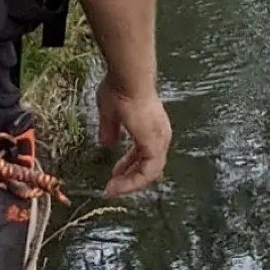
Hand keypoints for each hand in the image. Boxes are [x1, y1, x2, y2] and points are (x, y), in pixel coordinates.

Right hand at [97, 74, 171, 197]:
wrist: (128, 79)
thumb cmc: (120, 90)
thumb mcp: (110, 113)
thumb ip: (110, 129)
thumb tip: (108, 144)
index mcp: (151, 127)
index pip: (144, 153)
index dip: (129, 165)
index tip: (114, 173)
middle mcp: (160, 134)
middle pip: (149, 165)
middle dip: (130, 177)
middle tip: (113, 185)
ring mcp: (159, 139)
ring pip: (150, 171)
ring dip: (131, 183)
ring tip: (113, 189)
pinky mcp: (155, 144)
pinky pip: (148, 172)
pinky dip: (133, 181)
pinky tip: (117, 184)